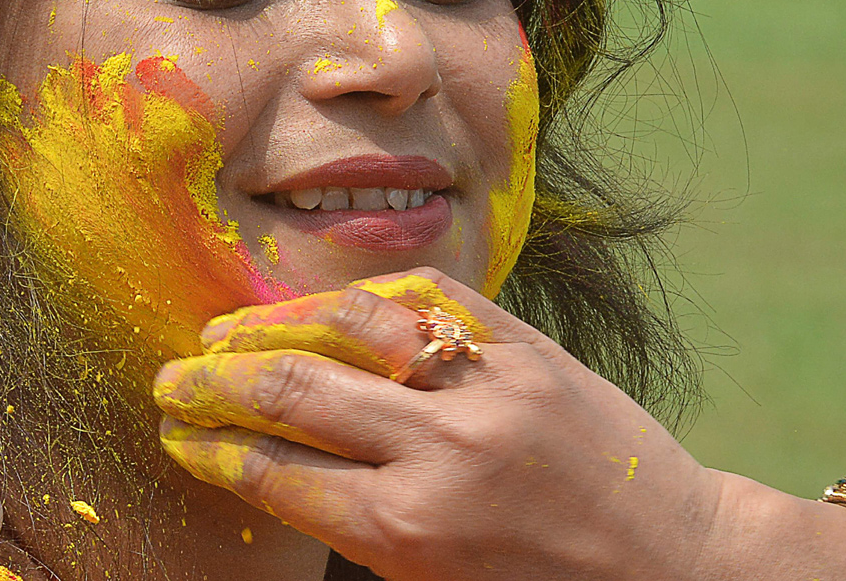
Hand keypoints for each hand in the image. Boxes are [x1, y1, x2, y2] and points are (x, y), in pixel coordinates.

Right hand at [151, 268, 725, 579]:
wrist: (676, 563)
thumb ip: (356, 523)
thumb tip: (275, 462)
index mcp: (408, 530)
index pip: (274, 470)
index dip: (209, 447)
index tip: (175, 432)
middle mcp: (438, 450)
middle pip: (291, 392)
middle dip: (212, 383)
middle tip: (169, 375)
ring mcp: (485, 385)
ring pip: (350, 324)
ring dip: (272, 321)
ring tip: (227, 327)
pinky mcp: (525, 345)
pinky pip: (428, 293)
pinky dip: (368, 291)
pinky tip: (326, 302)